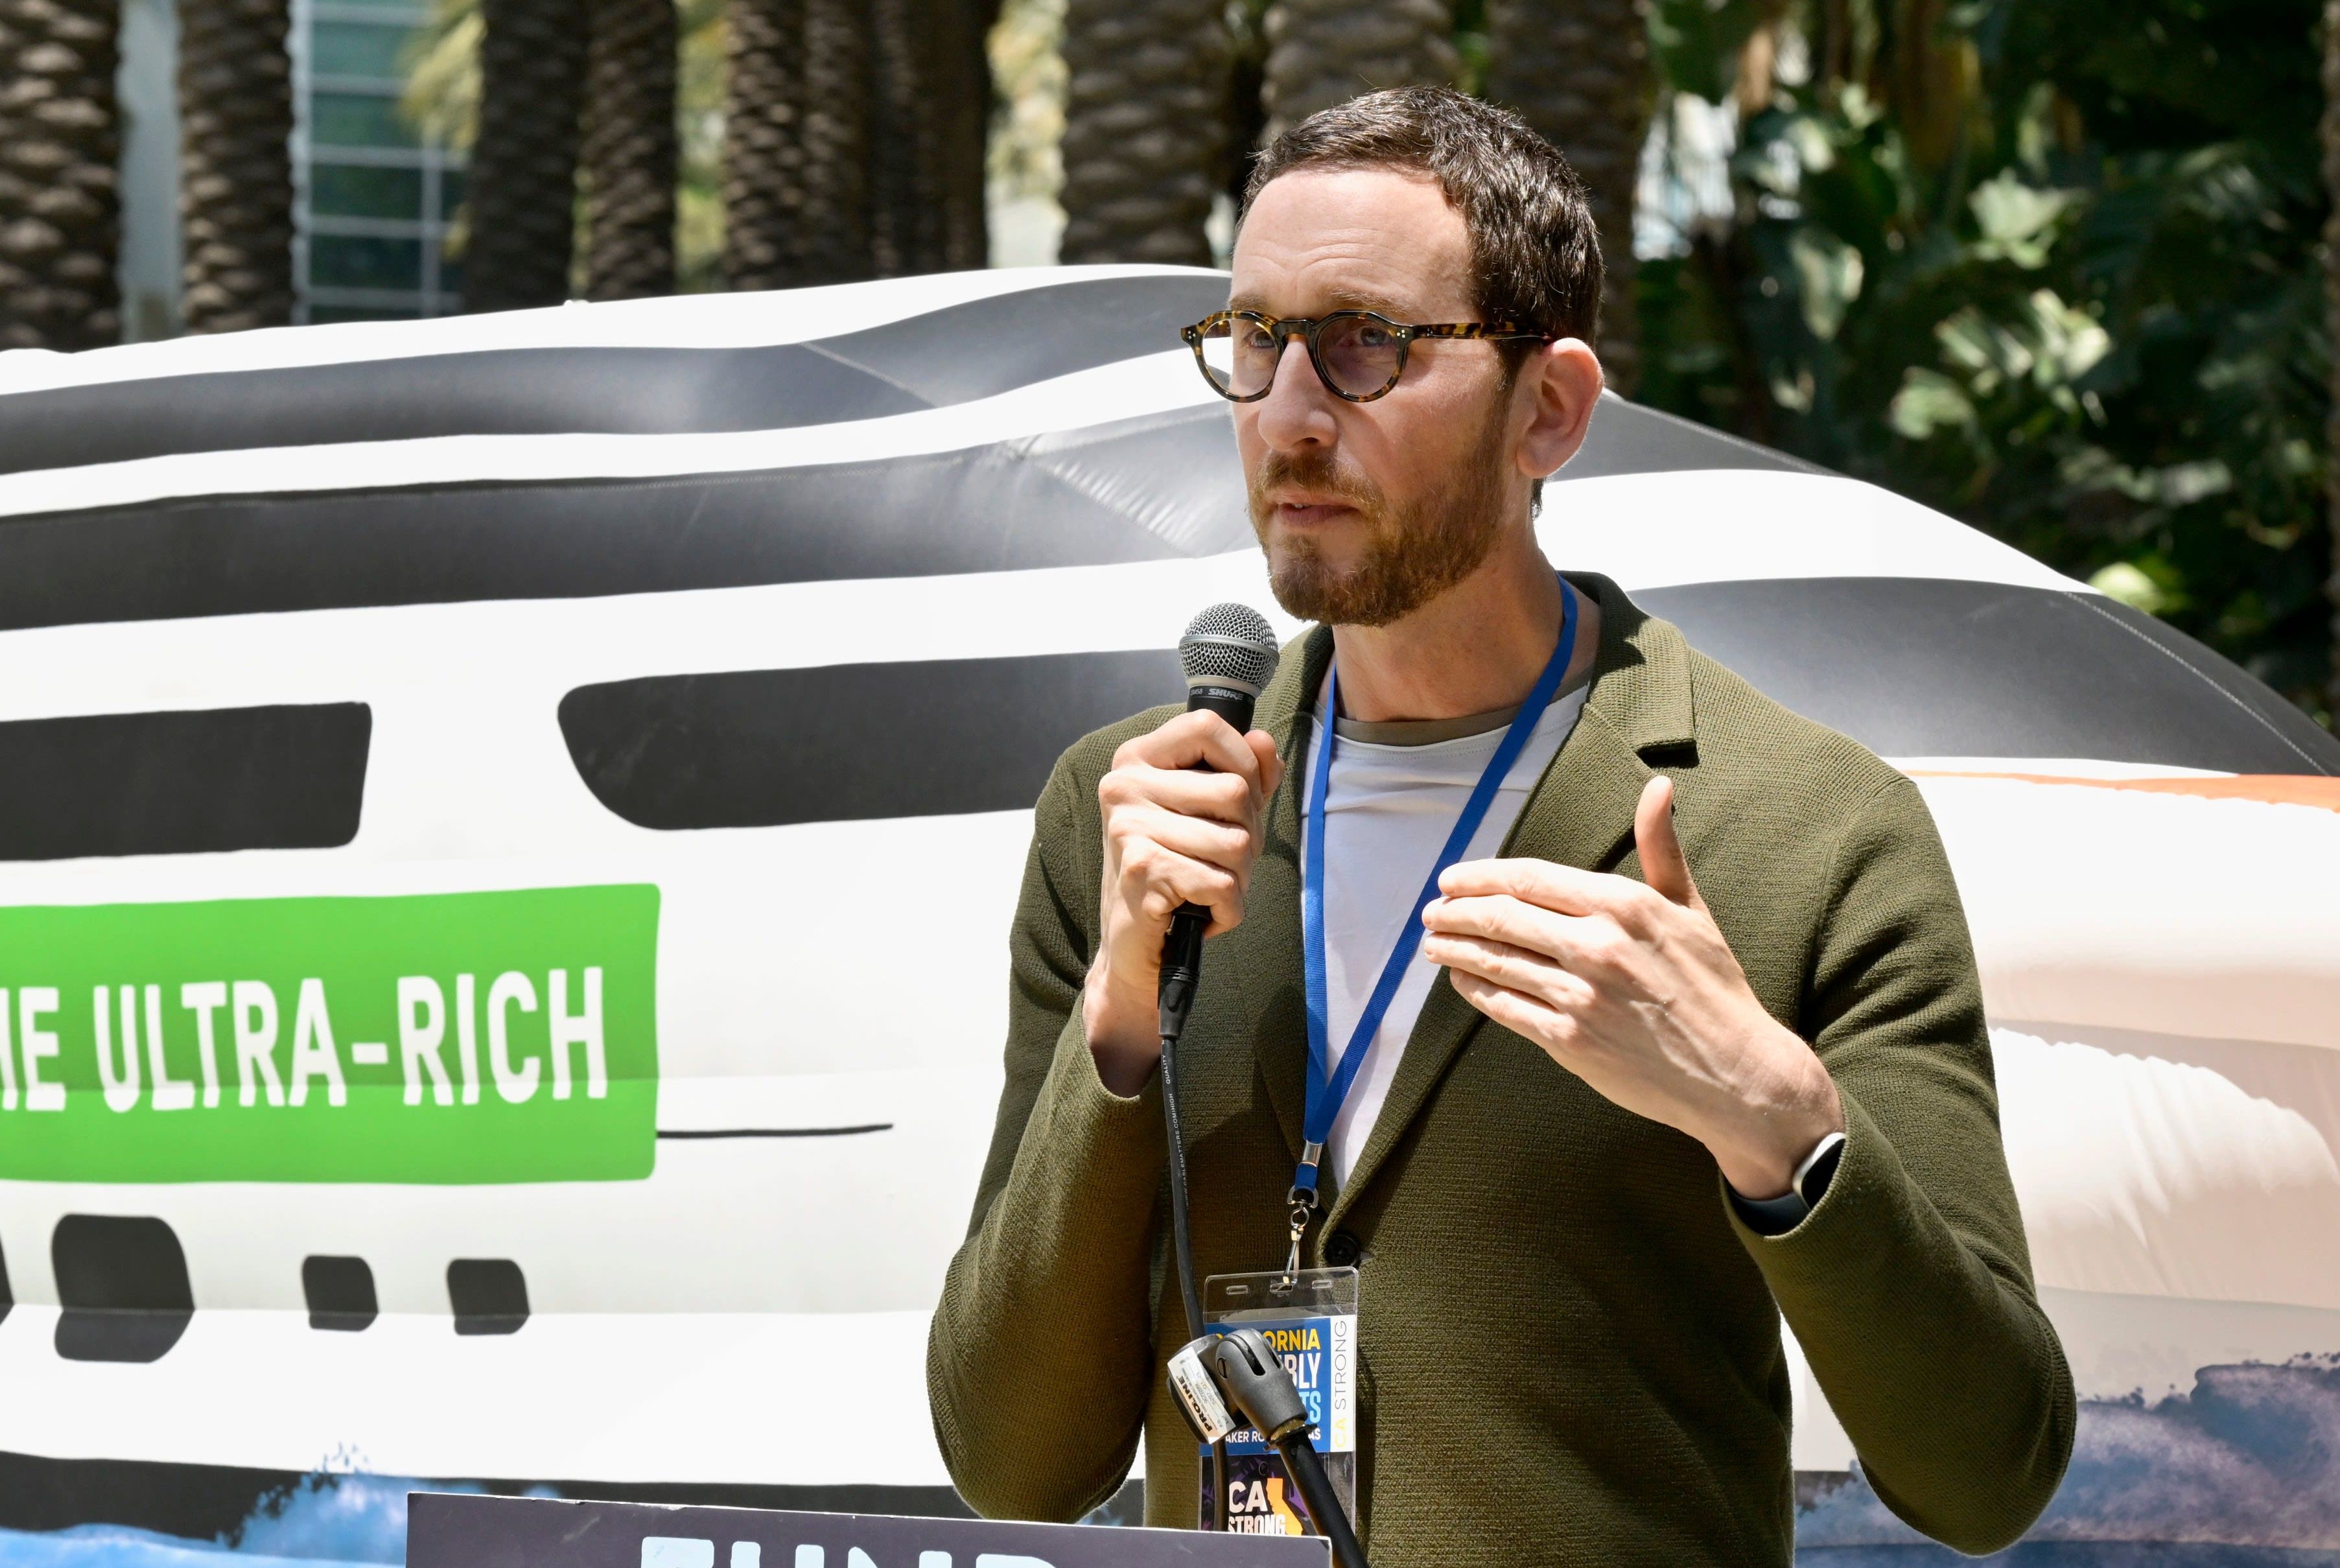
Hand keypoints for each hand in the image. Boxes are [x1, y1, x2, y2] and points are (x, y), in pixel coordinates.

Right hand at [1085, 710, 1284, 1093]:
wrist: (1132, 946)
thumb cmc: (1174, 873)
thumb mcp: (1209, 815)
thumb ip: (1242, 774)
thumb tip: (1264, 742)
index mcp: (1137, 759)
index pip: (1207, 726)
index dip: (1243, 761)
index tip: (1239, 799)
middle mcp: (1124, 786)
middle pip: (1235, 790)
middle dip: (1248, 836)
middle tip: (1220, 862)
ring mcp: (1128, 827)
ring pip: (1236, 842)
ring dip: (1239, 878)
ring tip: (1209, 888)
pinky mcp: (1142, 871)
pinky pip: (1223, 884)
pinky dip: (1228, 910)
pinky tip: (1203, 914)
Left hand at [1419, 775, 1842, 1197]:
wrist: (1735, 1071)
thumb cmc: (1712, 985)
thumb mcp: (1691, 909)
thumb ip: (1661, 848)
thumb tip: (1658, 787)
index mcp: (1623, 905)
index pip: (1530, 879)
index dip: (1480, 877)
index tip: (1451, 879)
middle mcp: (1597, 945)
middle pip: (1502, 916)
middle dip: (1456, 911)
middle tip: (1431, 911)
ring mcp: (1580, 995)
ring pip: (1495, 961)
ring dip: (1454, 949)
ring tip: (1433, 943)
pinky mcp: (1570, 1040)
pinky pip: (1504, 1008)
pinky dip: (1475, 990)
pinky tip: (1461, 980)